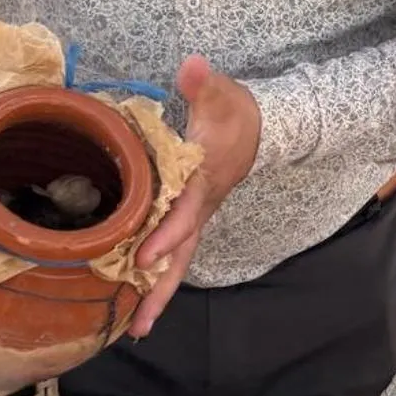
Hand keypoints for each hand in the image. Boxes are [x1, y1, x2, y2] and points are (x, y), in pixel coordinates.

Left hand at [130, 55, 259, 336]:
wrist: (262, 130)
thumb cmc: (237, 114)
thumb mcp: (223, 95)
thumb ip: (205, 84)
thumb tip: (192, 66)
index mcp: (201, 183)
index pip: (184, 215)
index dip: (165, 236)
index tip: (143, 257)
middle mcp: (199, 211)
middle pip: (180, 257)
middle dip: (160, 291)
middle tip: (139, 325)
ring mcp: (195, 221)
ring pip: (176, 265)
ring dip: (156, 296)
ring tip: (135, 329)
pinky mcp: (188, 222)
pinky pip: (172, 257)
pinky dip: (155, 281)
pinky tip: (133, 301)